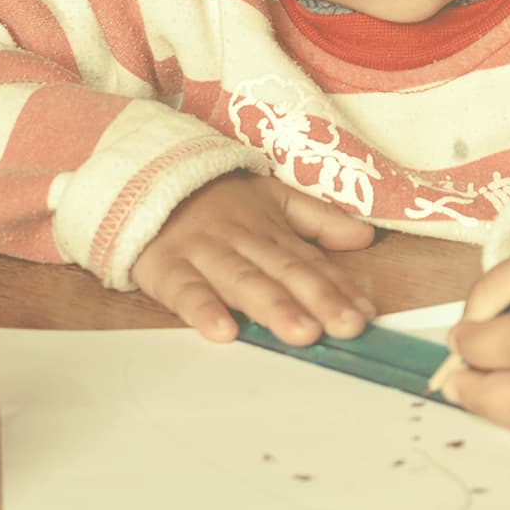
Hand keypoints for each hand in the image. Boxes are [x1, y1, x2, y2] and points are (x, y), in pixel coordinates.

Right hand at [130, 172, 376, 345]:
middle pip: (285, 272)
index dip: (341, 288)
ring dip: (274, 308)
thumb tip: (365, 237)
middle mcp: (242, 242)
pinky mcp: (166, 268)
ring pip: (243, 282)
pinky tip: (223, 331)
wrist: (143, 177)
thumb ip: (317, 218)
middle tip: (347, 326)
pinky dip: (203, 310)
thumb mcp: (269, 197)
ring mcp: (204, 254)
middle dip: (319, 299)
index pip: (311, 262)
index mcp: (270, 230)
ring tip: (302, 333)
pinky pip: (185, 291)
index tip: (367, 314)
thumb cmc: (213, 200)